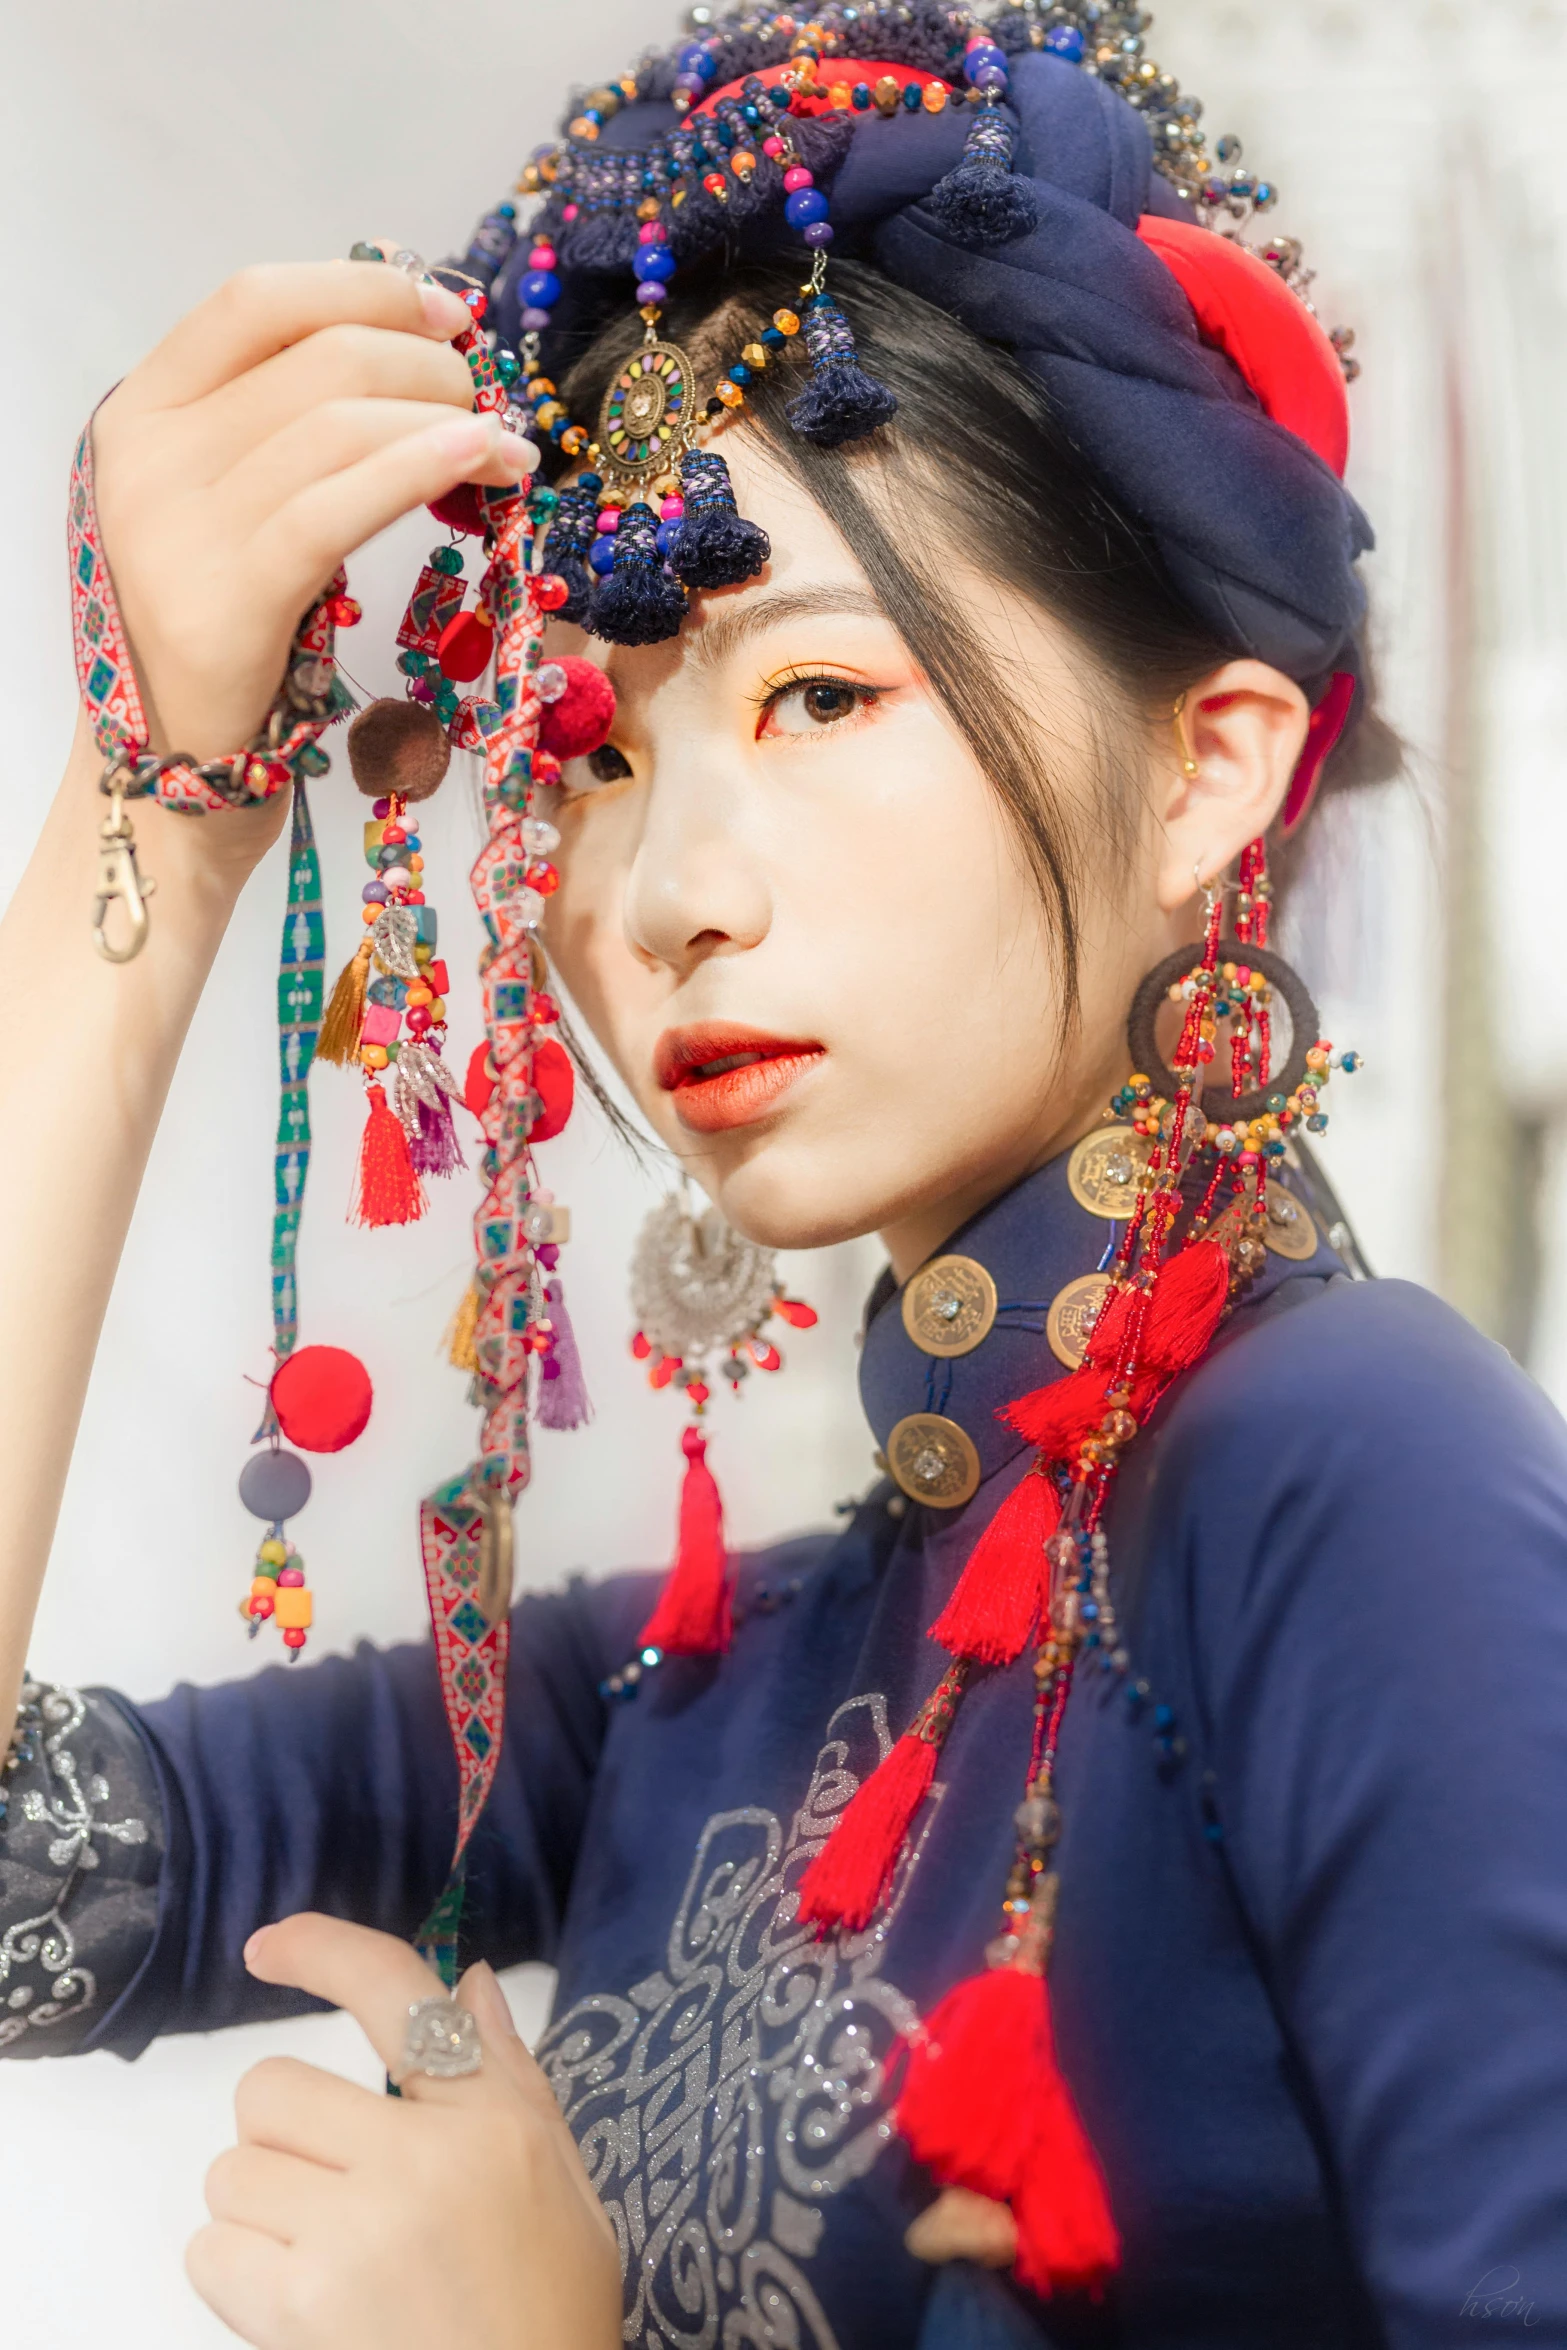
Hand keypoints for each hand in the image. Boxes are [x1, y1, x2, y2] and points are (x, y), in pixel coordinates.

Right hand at [91, 259, 534, 770]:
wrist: (170, 776)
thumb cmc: (225, 640)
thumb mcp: (230, 512)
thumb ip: (283, 433)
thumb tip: (415, 357)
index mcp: (140, 413)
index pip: (256, 299)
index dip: (366, 288)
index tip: (450, 315)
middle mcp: (145, 457)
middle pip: (318, 358)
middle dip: (429, 366)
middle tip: (486, 406)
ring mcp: (174, 529)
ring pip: (339, 422)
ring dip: (448, 417)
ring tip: (506, 449)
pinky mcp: (224, 602)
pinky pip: (339, 506)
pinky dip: (424, 467)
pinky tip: (483, 463)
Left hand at [186, 1914, 620, 2349]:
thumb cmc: (548, 2307)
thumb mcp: (562, 2176)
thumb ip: (509, 2073)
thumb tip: (468, 1982)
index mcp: (489, 2120)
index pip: (396, 1994)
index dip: (322, 1950)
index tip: (270, 1946)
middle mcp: (419, 2162)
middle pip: (272, 2090)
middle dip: (285, 2133)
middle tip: (328, 2183)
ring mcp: (354, 2235)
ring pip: (233, 2171)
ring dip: (260, 2207)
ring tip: (322, 2251)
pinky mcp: (300, 2308)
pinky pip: (209, 2250)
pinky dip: (236, 2271)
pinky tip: (298, 2295)